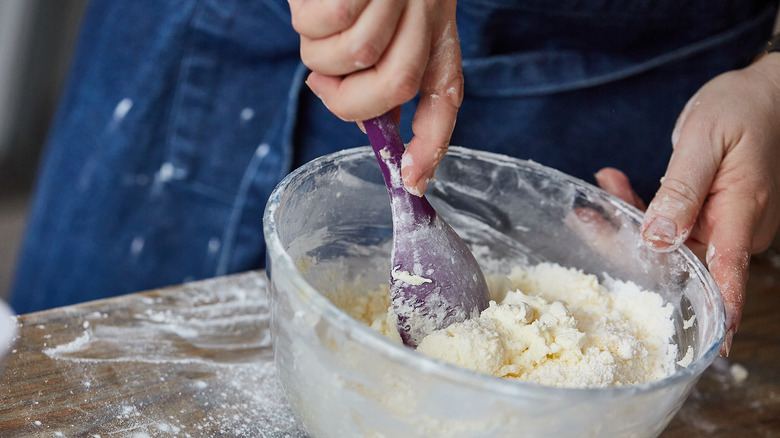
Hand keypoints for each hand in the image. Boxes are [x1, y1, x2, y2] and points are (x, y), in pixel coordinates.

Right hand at [290, 0, 462, 195]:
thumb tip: (373, 127)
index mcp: (436, 32)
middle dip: (350, 100)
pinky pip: (328, 22)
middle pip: (395, 85)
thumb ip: (384, 74)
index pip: (445, 96)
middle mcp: (428, 13)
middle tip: (325, 84)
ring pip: (356, 53)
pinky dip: (308, 21)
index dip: (430, 145)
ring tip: (320, 27)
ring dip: (322, 53)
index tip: (410, 182)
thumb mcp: (385, 29)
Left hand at [597, 53, 779, 355]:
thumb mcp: (706, 139)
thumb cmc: (742, 108)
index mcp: (741, 212)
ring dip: (627, 220)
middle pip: (676, 259)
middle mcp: (735, 228)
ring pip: (667, 242)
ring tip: (600, 188)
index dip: (714, 311)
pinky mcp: (712, 218)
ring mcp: (724, 225)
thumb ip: (681, 189)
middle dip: (625, 244)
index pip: (726, 273)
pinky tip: (615, 185)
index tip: (705, 344)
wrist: (766, 93)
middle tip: (585, 217)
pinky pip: (671, 224)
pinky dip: (642, 209)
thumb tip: (658, 238)